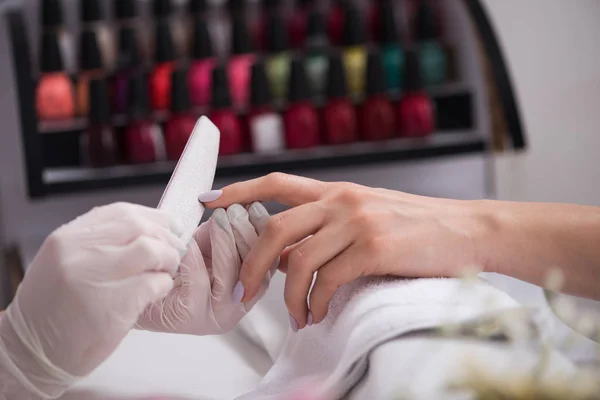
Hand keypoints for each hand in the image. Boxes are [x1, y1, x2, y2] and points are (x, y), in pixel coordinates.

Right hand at [0, 203, 185, 398]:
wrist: (33, 352)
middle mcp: (77, 252)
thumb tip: (147, 229)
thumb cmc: (56, 310)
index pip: (121, 212)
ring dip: (169, 259)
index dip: (153, 217)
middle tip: (176, 250)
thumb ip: (99, 243)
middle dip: (166, 237)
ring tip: (167, 271)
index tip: (169, 226)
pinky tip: (158, 292)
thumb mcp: (66, 263)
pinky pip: (154, 283)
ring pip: (150, 249)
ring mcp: (94, 276)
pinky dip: (164, 285)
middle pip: (139, 226)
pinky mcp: (113, 304)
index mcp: (67, 238)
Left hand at [136, 202, 273, 334]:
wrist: (141, 292)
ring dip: (225, 242)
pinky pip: (199, 283)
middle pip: (255, 267)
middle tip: (235, 210)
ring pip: (230, 275)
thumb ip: (223, 229)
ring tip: (219, 218)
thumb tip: (238, 203)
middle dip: (245, 233)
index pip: (268, 259)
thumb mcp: (206, 243)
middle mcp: (240, 304)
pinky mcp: (193, 318)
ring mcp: (218, 315)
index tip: (255, 205)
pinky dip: (196, 258)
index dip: (263, 232)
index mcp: (250, 287)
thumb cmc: (175, 268)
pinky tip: (191, 242)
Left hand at [204, 173, 490, 329]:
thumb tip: (284, 258)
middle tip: (245, 292)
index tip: (211, 203)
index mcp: (337, 192)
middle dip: (251, 265)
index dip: (240, 191)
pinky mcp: (374, 247)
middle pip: (274, 227)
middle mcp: (341, 201)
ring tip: (297, 317)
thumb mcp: (366, 218)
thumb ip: (326, 231)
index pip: (277, 183)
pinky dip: (317, 303)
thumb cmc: (419, 227)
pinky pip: (327, 280)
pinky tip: (321, 313)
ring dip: (289, 297)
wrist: (469, 229)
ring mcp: (357, 222)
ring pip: (297, 260)